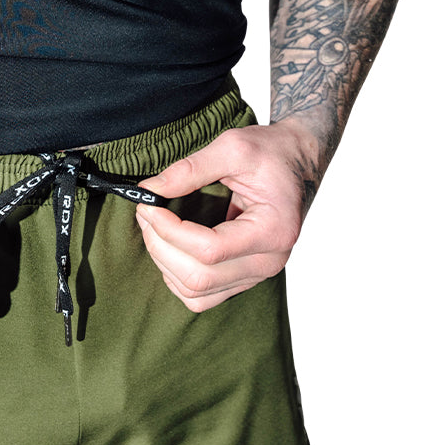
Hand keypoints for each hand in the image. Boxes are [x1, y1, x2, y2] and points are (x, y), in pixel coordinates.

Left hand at [136, 120, 319, 311]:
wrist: (297, 162)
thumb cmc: (272, 153)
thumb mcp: (233, 147)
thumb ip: (190, 169)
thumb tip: (149, 189)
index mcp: (274, 231)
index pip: (209, 249)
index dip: (169, 230)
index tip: (148, 205)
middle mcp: (268, 261)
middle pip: (199, 277)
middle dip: (160, 245)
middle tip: (146, 213)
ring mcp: (257, 274)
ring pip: (196, 293)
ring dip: (164, 263)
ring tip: (155, 228)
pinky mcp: (244, 278)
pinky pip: (201, 298)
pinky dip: (176, 278)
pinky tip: (170, 248)